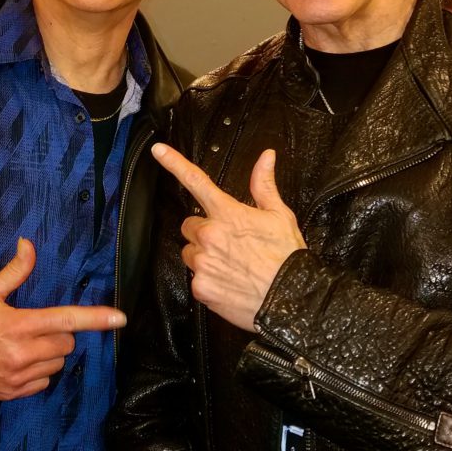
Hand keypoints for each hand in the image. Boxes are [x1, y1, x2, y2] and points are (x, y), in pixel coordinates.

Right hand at [0, 238, 125, 400]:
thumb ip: (13, 271)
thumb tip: (28, 244)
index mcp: (19, 326)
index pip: (66, 320)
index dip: (96, 318)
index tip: (119, 318)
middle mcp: (23, 354)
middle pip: (66, 343)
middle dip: (60, 334)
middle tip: (37, 327)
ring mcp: (20, 377)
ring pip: (58, 363)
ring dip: (51, 353)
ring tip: (26, 345)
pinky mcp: (16, 393)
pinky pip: (45, 381)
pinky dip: (40, 371)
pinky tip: (21, 363)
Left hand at [153, 142, 305, 330]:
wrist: (293, 299)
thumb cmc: (288, 258)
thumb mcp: (280, 216)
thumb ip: (264, 185)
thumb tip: (266, 157)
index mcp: (228, 214)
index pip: (196, 181)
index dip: (174, 162)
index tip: (158, 151)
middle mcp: (210, 236)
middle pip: (190, 225)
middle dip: (204, 232)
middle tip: (229, 243)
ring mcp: (203, 262)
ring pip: (190, 252)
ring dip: (204, 256)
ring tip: (231, 265)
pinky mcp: (200, 287)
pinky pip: (195, 278)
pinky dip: (208, 280)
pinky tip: (229, 282)